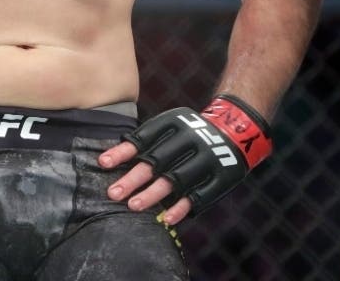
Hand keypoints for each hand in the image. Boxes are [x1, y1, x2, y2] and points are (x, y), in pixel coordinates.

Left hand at [99, 95, 271, 225]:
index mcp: (176, 122)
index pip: (145, 137)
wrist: (236, 130)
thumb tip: (108, 160)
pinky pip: (200, 195)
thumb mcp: (172, 126)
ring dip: (154, 194)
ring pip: (176, 179)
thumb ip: (147, 141)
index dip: (123, 151)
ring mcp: (208, 158)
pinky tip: (166, 217)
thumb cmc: (190, 132)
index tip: (103, 163)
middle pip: (158, 161)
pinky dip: (182, 207)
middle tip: (113, 193)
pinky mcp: (221, 177)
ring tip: (133, 206)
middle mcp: (192, 139)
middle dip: (134, 178)